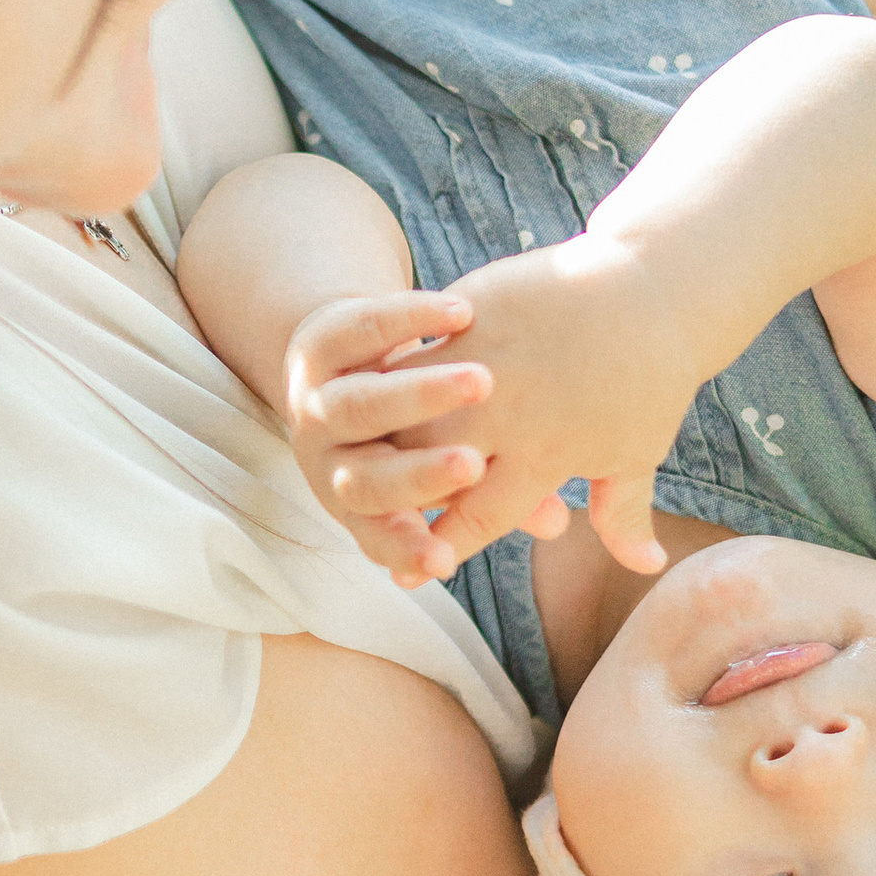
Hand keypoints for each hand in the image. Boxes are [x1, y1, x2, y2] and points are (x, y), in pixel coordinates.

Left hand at [279, 285, 496, 566]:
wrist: (349, 355)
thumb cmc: (424, 427)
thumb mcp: (458, 464)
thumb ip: (506, 495)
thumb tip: (557, 524)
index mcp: (359, 506)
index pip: (379, 537)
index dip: (408, 549)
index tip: (449, 560)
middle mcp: (328, 460)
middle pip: (366, 481)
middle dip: (419, 477)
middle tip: (472, 465)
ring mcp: (318, 402)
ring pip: (361, 406)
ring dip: (419, 396)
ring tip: (482, 382)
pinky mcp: (320, 344)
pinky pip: (364, 330)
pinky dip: (410, 322)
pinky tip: (463, 315)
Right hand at [370, 237, 697, 589]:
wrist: (658, 288)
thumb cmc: (651, 378)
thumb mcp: (638, 451)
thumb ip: (624, 514)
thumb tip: (647, 569)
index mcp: (546, 456)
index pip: (479, 515)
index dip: (442, 544)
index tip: (412, 572)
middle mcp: (510, 414)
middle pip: (429, 460)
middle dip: (398, 488)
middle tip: (367, 510)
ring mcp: (488, 357)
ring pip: (411, 402)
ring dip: (383, 426)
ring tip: (354, 446)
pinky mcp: (477, 310)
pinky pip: (418, 343)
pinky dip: (392, 364)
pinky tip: (367, 379)